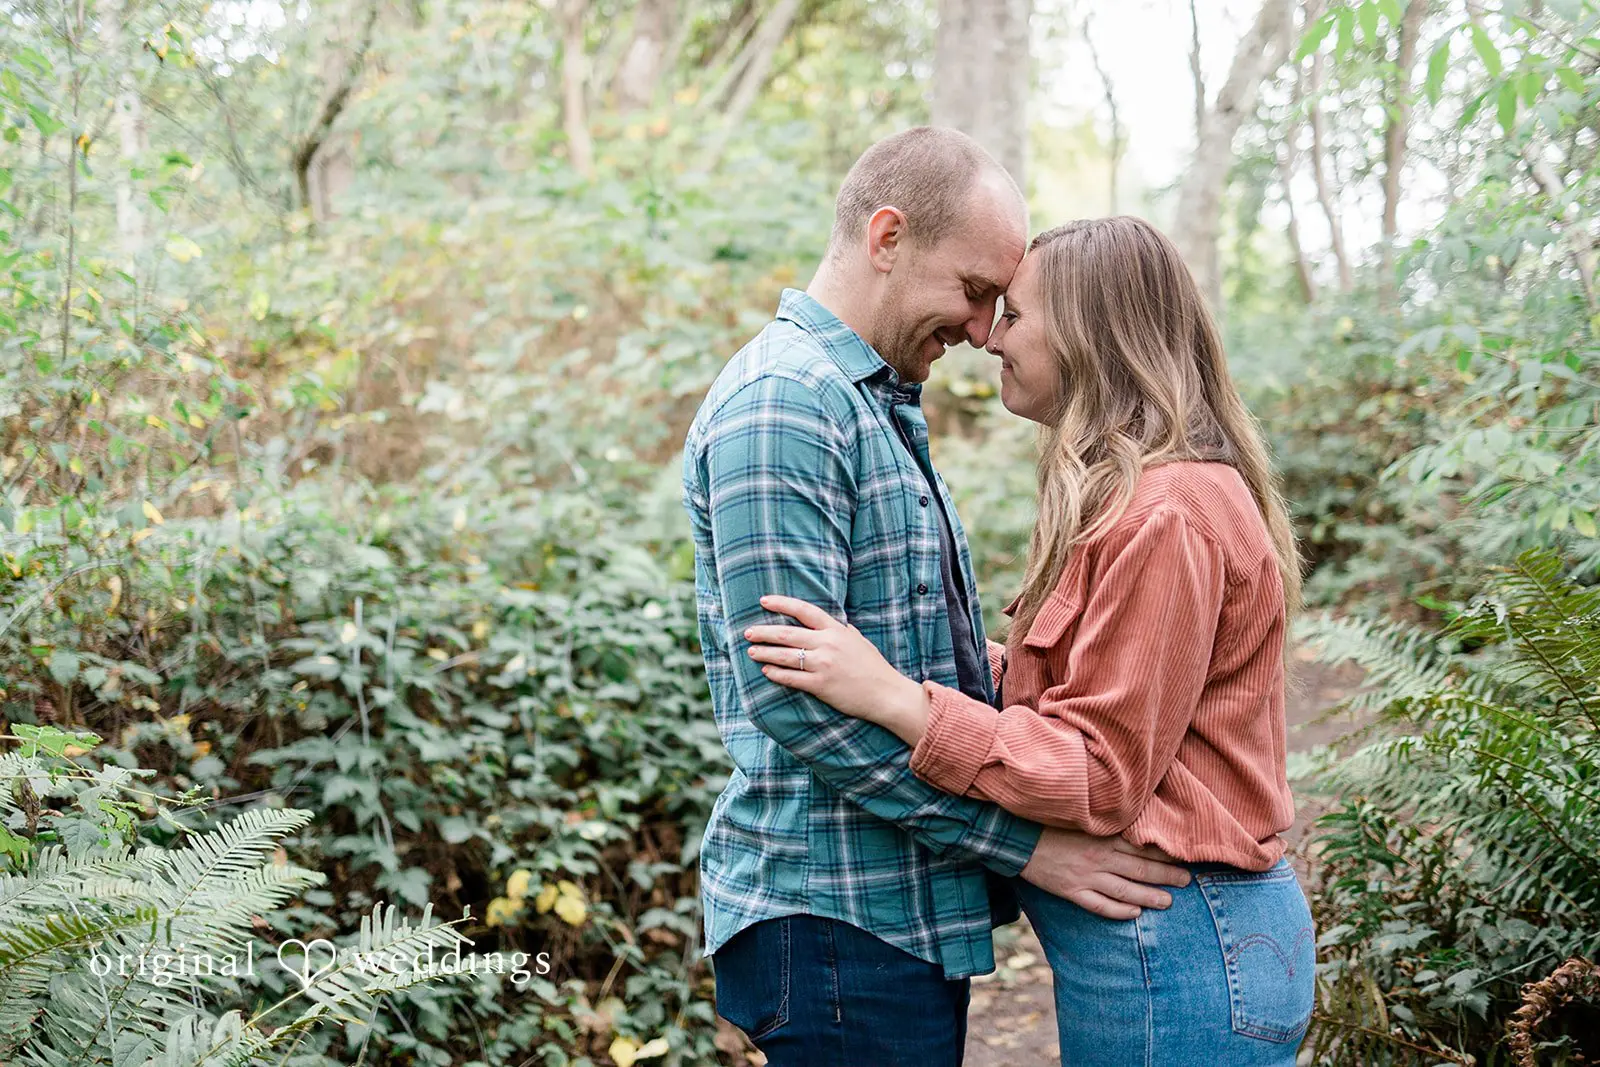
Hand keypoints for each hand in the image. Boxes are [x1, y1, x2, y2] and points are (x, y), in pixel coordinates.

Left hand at [744, 594, 930, 743]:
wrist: (886, 693)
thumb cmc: (873, 666)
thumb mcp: (858, 639)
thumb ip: (841, 629)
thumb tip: (827, 620)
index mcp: (836, 629)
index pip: (804, 610)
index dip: (782, 603)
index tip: (763, 601)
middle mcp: (827, 644)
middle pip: (787, 633)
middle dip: (764, 632)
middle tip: (747, 632)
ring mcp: (823, 665)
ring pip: (785, 656)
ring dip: (765, 652)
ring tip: (751, 651)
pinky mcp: (821, 685)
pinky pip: (792, 678)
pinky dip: (776, 674)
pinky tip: (766, 671)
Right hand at [1019, 828, 1191, 919]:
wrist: (1017, 837)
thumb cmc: (1050, 823)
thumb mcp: (1081, 819)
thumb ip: (1106, 825)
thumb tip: (1134, 828)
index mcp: (1102, 836)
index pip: (1141, 847)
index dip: (1164, 854)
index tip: (1183, 856)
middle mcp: (1098, 857)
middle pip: (1140, 870)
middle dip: (1166, 876)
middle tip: (1186, 881)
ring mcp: (1085, 876)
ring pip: (1125, 890)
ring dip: (1149, 897)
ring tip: (1168, 902)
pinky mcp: (1071, 891)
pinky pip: (1099, 905)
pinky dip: (1118, 911)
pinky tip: (1134, 913)